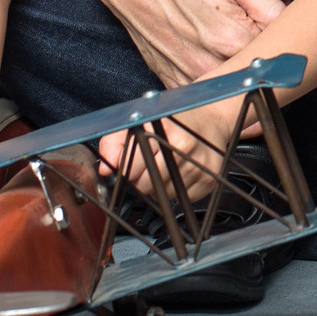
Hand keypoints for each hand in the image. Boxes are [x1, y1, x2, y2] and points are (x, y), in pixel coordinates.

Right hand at [63, 0, 283, 84]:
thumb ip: (269, 4)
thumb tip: (295, 25)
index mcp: (231, 39)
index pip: (278, 57)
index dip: (288, 46)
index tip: (292, 38)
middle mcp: (210, 67)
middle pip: (256, 79)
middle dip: (268, 65)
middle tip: (270, 46)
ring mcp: (188, 79)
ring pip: (230, 92)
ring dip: (242, 80)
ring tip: (243, 55)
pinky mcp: (172, 84)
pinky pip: (204, 97)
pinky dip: (217, 88)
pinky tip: (219, 67)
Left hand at [103, 96, 243, 203]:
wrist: (213, 117)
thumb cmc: (176, 118)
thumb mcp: (142, 118)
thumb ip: (116, 140)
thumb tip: (104, 169)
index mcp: (165, 132)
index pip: (131, 169)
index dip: (126, 168)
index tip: (131, 162)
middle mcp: (184, 150)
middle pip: (145, 185)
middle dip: (141, 177)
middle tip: (151, 159)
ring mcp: (199, 167)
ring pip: (162, 194)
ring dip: (159, 184)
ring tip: (167, 162)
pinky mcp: (208, 181)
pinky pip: (180, 198)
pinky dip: (176, 188)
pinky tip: (180, 170)